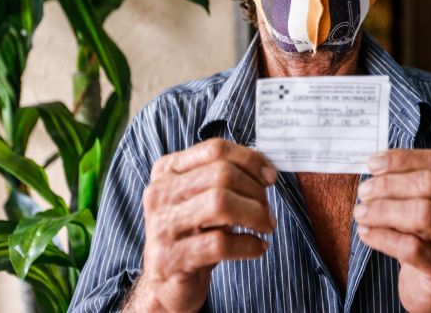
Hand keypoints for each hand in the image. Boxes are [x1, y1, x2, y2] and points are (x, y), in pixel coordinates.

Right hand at [126, 139, 277, 312]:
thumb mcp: (204, 197)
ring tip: (266, 226)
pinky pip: (220, 243)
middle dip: (255, 191)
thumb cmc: (193, 233)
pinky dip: (248, 244)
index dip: (250, 160)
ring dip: (254, 214)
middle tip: (268, 210)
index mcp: (167, 170)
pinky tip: (258, 247)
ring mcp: (162, 226)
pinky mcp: (172, 258)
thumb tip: (264, 163)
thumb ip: (226, 175)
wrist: (167, 281)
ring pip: (220, 203)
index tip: (270, 177)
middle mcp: (160, 193)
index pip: (215, 149)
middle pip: (221, 174)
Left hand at [354, 149, 430, 312]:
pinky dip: (382, 237)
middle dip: (390, 185)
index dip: (402, 160)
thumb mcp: (425, 205)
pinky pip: (411, 247)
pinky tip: (366, 233)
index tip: (372, 164)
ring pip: (423, 214)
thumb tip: (376, 163)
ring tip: (361, 213)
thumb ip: (409, 181)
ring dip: (384, 210)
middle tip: (364, 192)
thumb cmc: (428, 238)